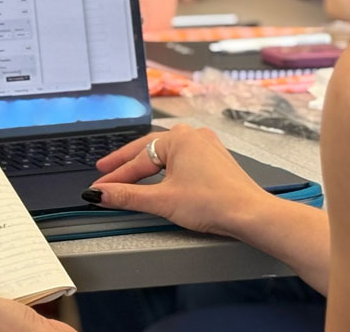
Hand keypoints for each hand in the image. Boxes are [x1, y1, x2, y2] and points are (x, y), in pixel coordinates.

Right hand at [89, 124, 271, 236]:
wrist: (250, 214)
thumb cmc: (213, 203)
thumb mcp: (162, 201)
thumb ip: (127, 196)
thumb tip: (101, 193)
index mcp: (178, 138)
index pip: (137, 160)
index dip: (115, 177)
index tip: (99, 187)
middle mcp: (192, 135)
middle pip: (149, 150)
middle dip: (126, 164)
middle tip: (105, 172)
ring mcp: (206, 145)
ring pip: (165, 153)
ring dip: (146, 164)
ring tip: (128, 173)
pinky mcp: (214, 158)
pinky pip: (181, 158)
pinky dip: (165, 167)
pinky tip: (159, 174)